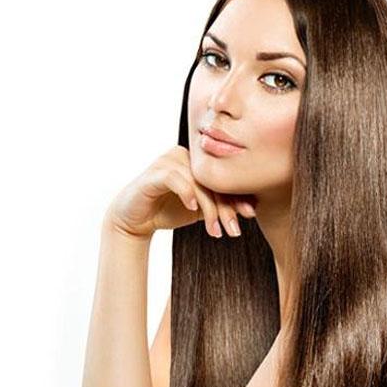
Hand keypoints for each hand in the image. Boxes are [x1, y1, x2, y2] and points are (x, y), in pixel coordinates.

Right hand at [104, 145, 256, 239]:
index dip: (237, 196)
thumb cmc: (170, 211)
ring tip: (215, 231)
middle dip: (226, 207)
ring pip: (198, 182)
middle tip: (234, 230)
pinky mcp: (154, 172)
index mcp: (197, 161)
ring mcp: (168, 161)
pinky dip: (186, 193)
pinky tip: (193, 209)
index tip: (250, 214)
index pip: (222, 178)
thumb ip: (221, 204)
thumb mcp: (201, 209)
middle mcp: (184, 156)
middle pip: (212, 180)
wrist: (135, 221)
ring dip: (209, 209)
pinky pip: (175, 178)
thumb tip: (251, 209)